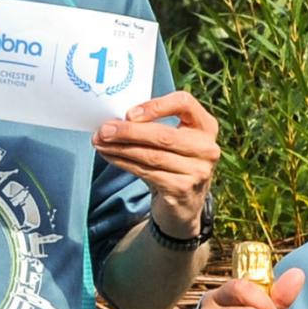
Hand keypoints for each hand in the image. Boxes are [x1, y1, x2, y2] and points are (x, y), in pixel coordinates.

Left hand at [95, 91, 219, 238]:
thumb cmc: (173, 163)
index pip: (184, 103)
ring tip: (99, 142)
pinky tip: (109, 156)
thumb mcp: (173, 141)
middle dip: (128, 131)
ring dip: (120, 148)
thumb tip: (113, 120)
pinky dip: (123, 163)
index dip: (156, 106)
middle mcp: (207, 148)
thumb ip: (153, 126)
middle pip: (163, 135)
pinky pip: (146, 172)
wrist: (185, 205)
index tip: (129, 113)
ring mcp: (198, 171)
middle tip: (104, 130)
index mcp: (206, 126)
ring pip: (151, 155)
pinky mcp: (182, 189)